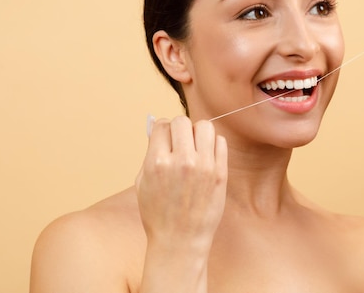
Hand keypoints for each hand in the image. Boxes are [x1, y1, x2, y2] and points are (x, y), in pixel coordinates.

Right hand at [136, 116, 227, 251]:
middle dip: (179, 129)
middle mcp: (181, 161)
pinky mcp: (220, 173)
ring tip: (195, 147)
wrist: (180, 240)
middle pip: (182, 121)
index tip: (164, 139)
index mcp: (157, 162)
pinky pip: (220, 142)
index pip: (162, 124)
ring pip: (205, 126)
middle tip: (179, 142)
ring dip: (198, 133)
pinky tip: (206, 156)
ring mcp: (203, 166)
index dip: (162, 130)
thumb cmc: (158, 213)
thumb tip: (158, 129)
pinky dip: (213, 144)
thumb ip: (150, 153)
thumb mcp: (143, 182)